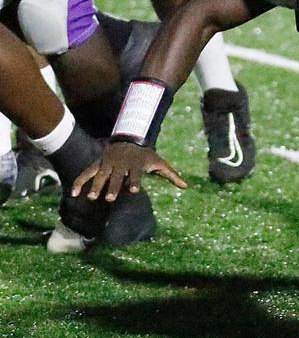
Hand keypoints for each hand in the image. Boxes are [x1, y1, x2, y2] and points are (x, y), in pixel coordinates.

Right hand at [71, 141, 186, 202]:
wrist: (131, 139)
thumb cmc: (147, 156)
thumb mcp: (160, 163)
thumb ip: (171, 175)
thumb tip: (186, 187)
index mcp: (137, 164)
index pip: (136, 174)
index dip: (135, 182)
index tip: (135, 190)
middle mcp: (122, 164)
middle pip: (117, 177)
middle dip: (114, 186)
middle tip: (111, 198)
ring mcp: (109, 163)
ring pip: (101, 175)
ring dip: (96, 186)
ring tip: (91, 198)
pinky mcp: (99, 163)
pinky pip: (88, 172)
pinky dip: (80, 181)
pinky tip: (74, 193)